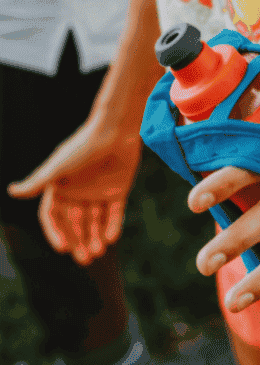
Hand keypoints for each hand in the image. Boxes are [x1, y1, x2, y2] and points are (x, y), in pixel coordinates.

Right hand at [7, 116, 141, 264]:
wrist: (115, 131)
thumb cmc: (83, 146)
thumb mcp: (58, 166)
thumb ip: (38, 182)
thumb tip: (12, 191)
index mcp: (60, 188)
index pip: (54, 217)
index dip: (57, 233)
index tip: (63, 248)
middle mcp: (78, 192)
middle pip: (76, 223)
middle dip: (79, 241)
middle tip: (85, 259)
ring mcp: (99, 192)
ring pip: (95, 222)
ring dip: (96, 237)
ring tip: (98, 252)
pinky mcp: (118, 191)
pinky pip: (114, 213)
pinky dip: (113, 226)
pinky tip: (112, 238)